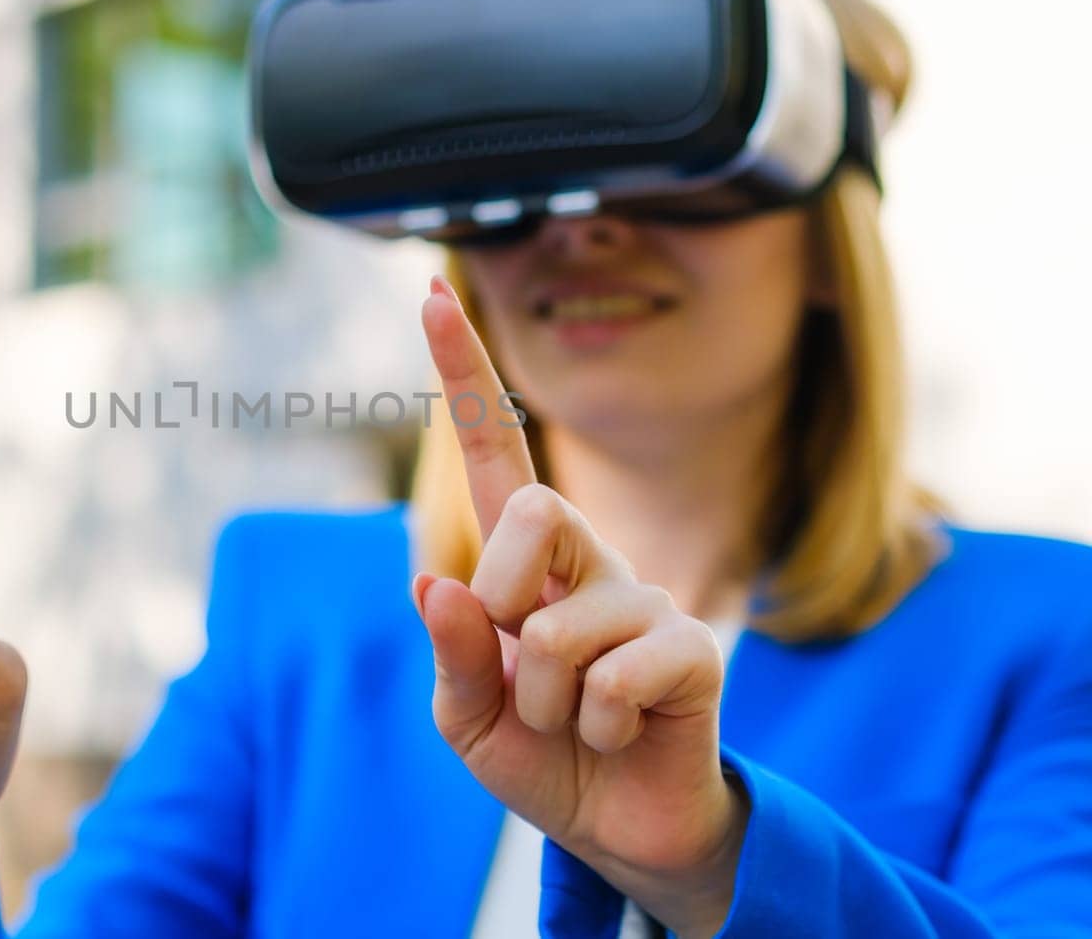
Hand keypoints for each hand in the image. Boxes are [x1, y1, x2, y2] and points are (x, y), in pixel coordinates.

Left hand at [415, 277, 747, 936]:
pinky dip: (596, 724)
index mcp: (524, 568)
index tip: (431, 293)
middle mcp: (589, 562)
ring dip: (543, 704)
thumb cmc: (539, 755)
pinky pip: (618, 676)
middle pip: (532, 511)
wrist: (618, 830)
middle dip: (501, 605)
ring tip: (576, 724)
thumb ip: (450, 654)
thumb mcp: (466, 717)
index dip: (465, 375)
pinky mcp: (693, 648)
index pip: (496, 453)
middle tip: (515, 669)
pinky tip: (621, 733)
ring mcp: (645, 599)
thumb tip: (436, 581)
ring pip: (557, 630)